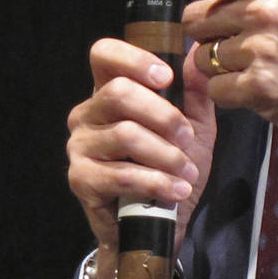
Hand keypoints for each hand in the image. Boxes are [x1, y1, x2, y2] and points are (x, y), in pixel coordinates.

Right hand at [66, 30, 216, 258]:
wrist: (159, 223)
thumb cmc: (171, 169)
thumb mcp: (194, 127)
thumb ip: (194, 92)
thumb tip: (197, 55)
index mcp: (109, 92)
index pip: (104, 55)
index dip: (133, 58)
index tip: (166, 77)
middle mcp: (87, 114)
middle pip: (118, 93)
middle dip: (163, 115)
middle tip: (187, 137)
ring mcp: (80, 147)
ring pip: (125, 135)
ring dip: (166, 155)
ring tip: (186, 172)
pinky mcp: (81, 179)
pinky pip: (121, 174)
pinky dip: (156, 182)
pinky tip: (175, 190)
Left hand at [125, 0, 277, 148]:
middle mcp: (265, 8)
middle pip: (195, 21)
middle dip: (210, 36)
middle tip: (250, 46)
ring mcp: (261, 47)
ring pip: (202, 57)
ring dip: (221, 68)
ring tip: (261, 68)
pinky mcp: (258, 85)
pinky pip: (215, 87)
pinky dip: (230, 94)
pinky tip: (260, 90)